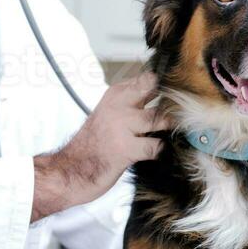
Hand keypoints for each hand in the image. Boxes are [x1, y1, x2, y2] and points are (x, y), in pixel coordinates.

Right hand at [32, 71, 169, 220]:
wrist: (71, 170)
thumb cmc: (95, 144)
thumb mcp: (110, 113)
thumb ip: (133, 102)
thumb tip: (162, 93)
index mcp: (115, 94)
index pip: (148, 78)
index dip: (166, 86)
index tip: (176, 94)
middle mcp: (118, 105)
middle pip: (155, 90)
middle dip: (169, 101)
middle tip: (175, 115)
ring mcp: (122, 126)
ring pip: (160, 118)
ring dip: (167, 128)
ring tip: (165, 135)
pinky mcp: (126, 149)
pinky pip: (156, 146)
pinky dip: (160, 151)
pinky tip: (154, 153)